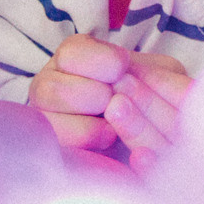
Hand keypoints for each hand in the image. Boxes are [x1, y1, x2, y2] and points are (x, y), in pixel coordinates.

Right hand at [24, 36, 186, 152]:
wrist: (151, 133)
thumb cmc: (151, 95)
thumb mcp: (158, 73)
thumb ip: (151, 72)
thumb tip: (128, 80)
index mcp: (73, 57)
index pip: (71, 53)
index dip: (104, 62)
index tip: (125, 70)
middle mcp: (49, 84)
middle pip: (49, 88)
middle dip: (94, 97)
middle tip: (117, 102)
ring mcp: (45, 119)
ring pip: (48, 121)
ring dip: (88, 126)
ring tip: (113, 128)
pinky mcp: (53, 148)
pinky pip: (57, 150)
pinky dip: (85, 146)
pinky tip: (107, 141)